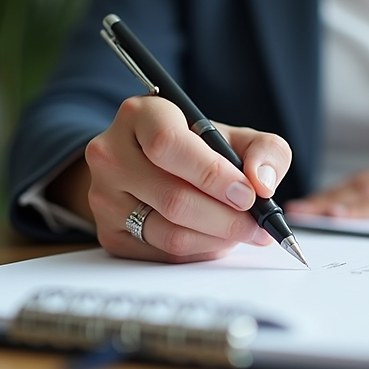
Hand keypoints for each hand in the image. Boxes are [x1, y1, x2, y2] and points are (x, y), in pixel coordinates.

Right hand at [50, 95, 292, 262]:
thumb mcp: (234, 137)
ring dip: (218, 239)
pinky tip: (215, 239)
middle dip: (227, 218)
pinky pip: (163, 254)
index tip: (247, 194)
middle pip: (174, 198)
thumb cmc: (197, 150)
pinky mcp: (108, 234)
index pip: (168, 144)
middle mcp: (111, 154)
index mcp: (140, 114)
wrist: (149, 167)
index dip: (212, 174)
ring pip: (170, 233)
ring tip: (242, 232)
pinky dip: (200, 252)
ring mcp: (103, 196)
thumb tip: (262, 183)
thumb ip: (264, 150)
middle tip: (257, 225)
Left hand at [285, 148, 368, 217]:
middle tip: (290, 212)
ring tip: (306, 214)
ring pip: (365, 191)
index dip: (328, 194)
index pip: (358, 183)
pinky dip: (365, 209)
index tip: (303, 206)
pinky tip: (345, 214)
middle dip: (320, 199)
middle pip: (353, 185)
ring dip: (333, 203)